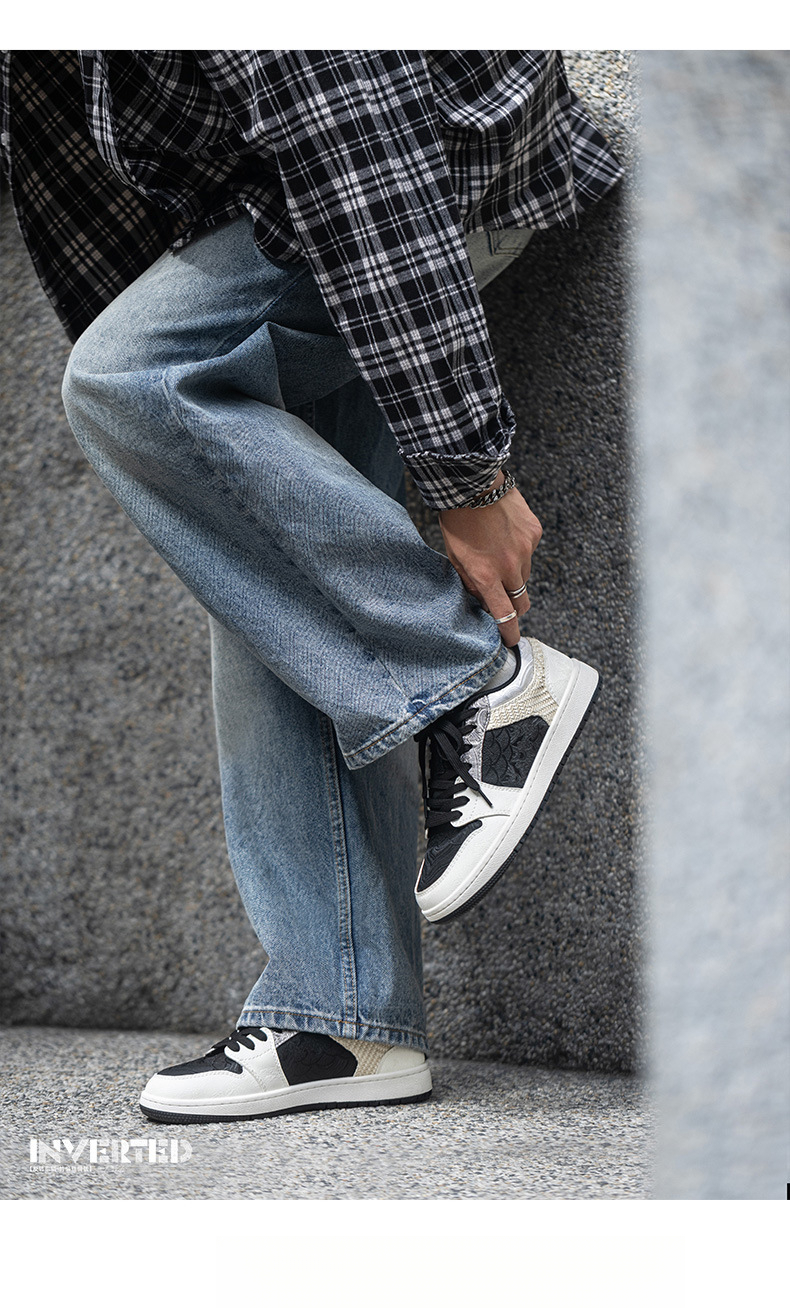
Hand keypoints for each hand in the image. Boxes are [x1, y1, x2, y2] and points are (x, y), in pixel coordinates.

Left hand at [438, 474, 542, 646]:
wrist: (472, 484)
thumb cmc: (457, 521)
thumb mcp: (455, 557)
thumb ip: (471, 582)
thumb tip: (484, 600)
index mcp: (487, 576)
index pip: (505, 616)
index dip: (510, 632)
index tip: (511, 640)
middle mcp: (510, 567)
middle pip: (522, 601)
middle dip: (515, 607)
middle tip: (505, 601)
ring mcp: (525, 550)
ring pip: (525, 575)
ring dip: (514, 573)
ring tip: (496, 554)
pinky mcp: (534, 533)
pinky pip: (529, 550)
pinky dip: (519, 548)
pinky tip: (504, 533)